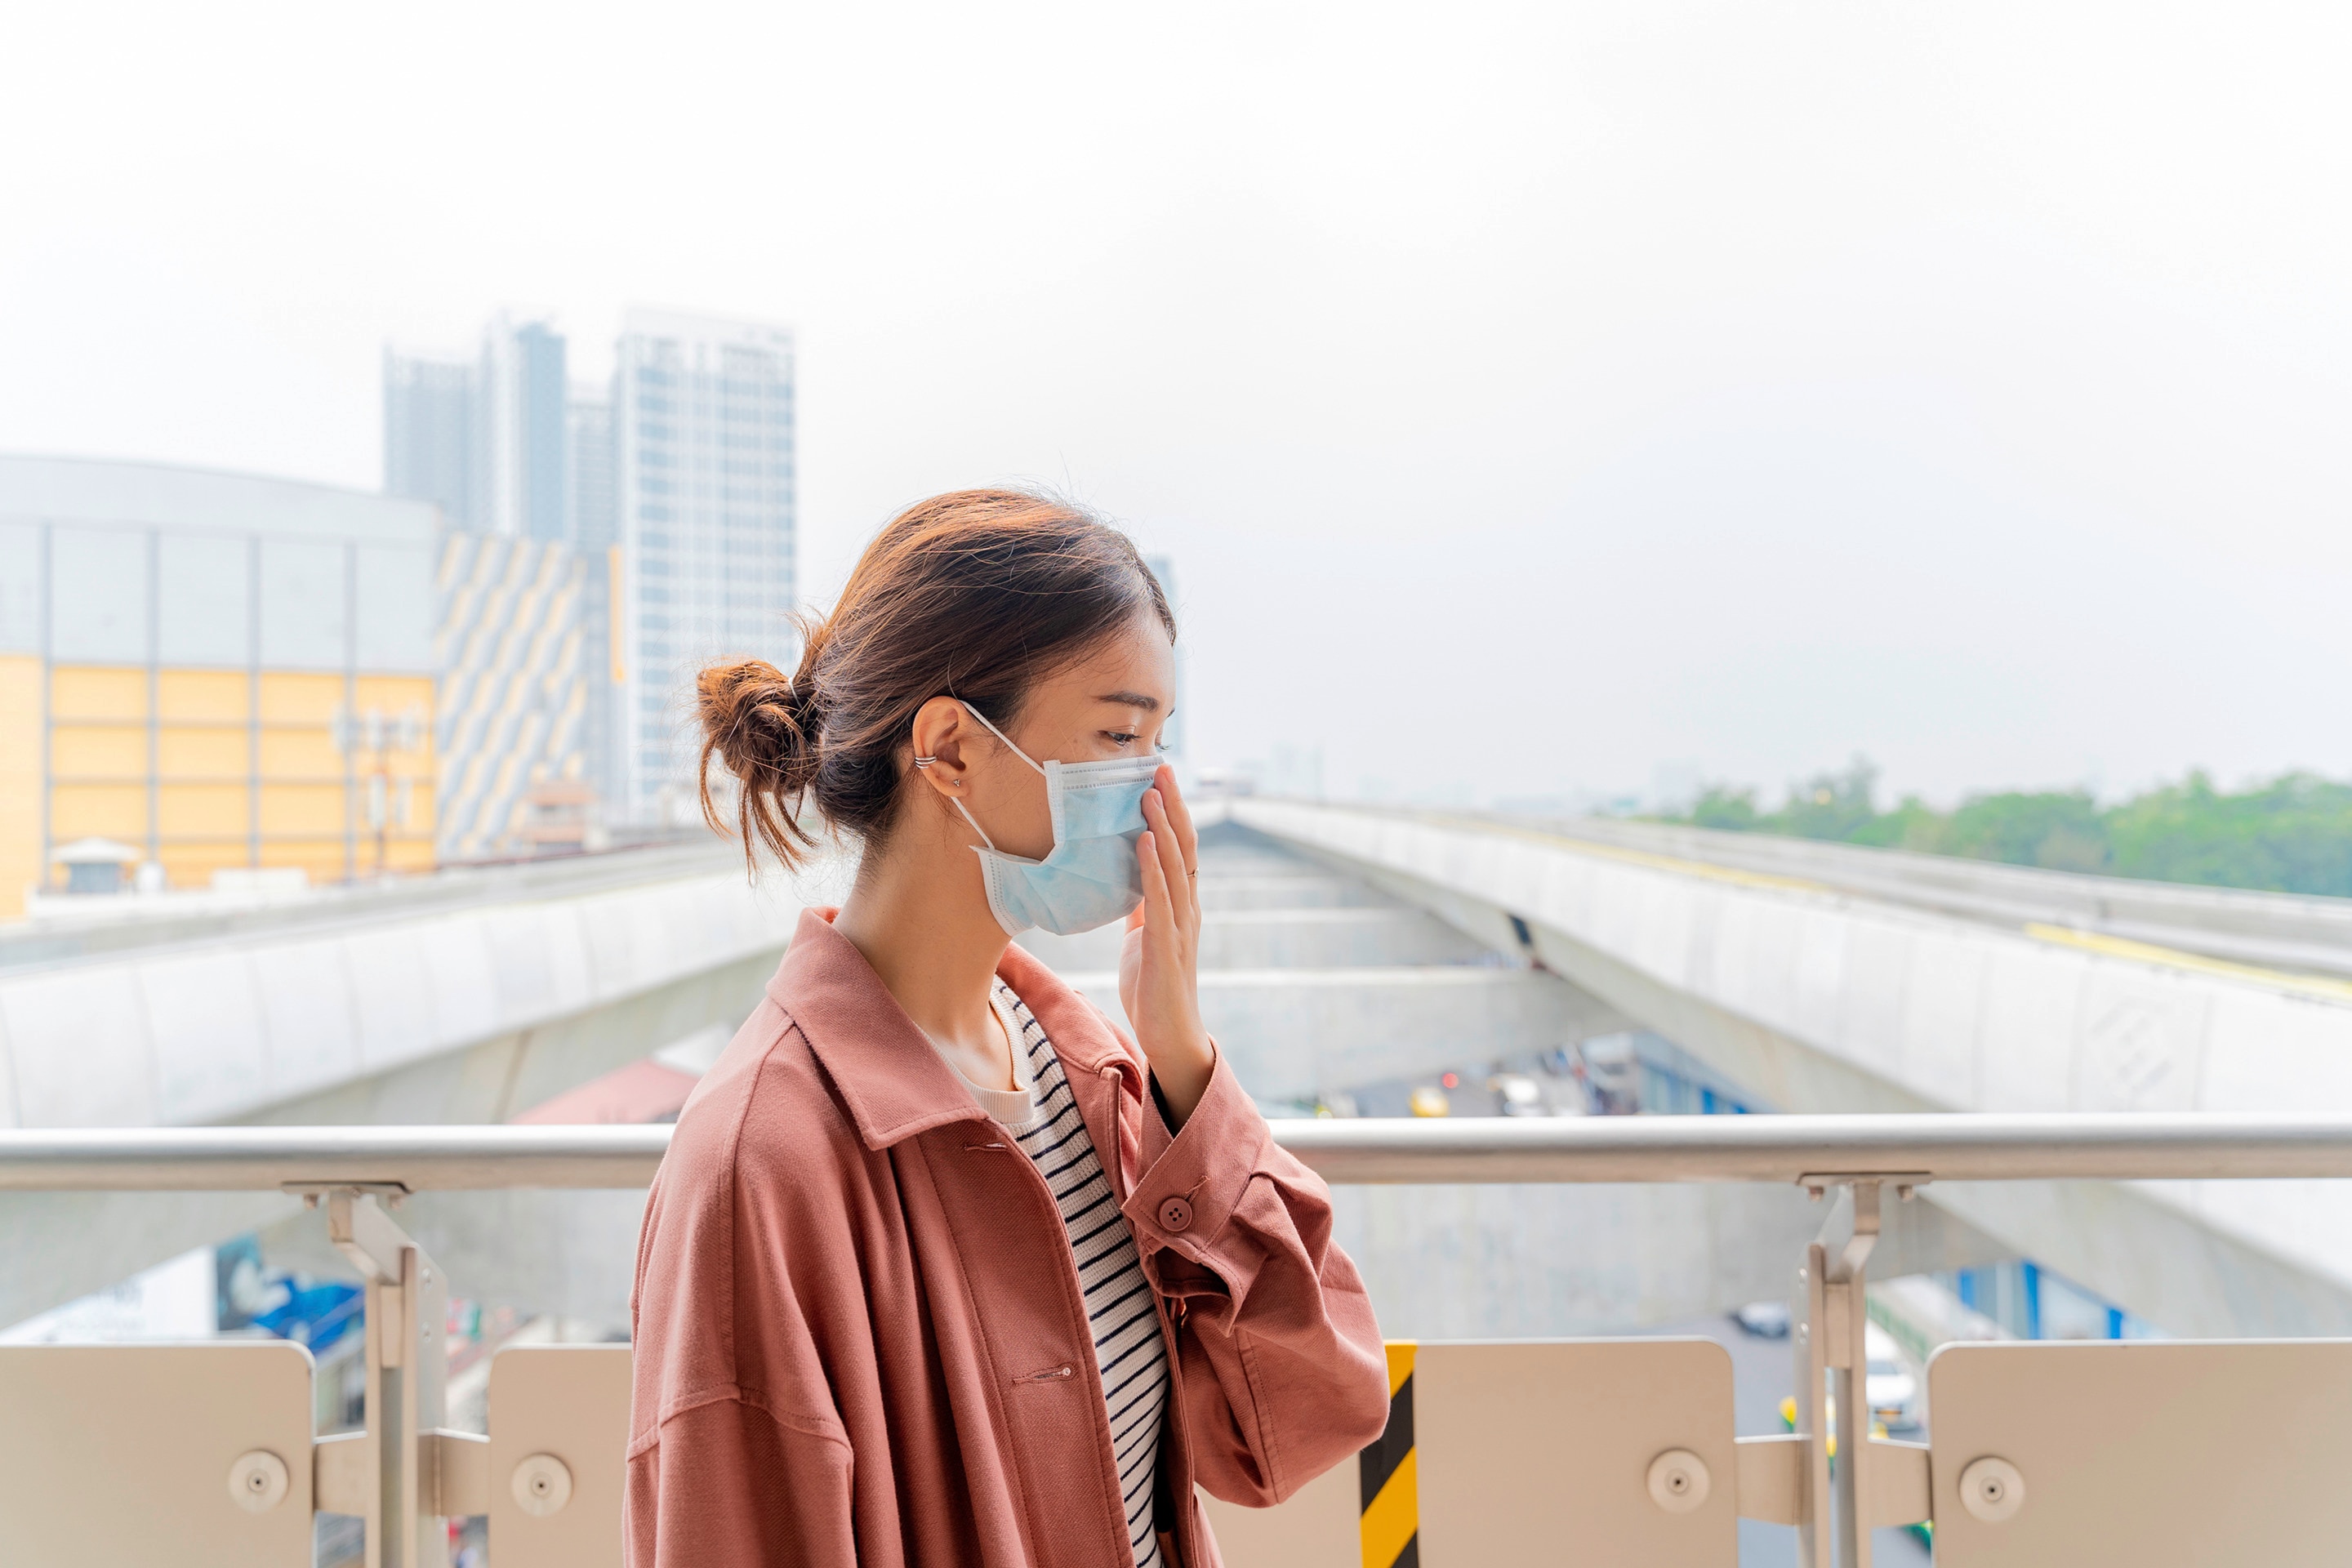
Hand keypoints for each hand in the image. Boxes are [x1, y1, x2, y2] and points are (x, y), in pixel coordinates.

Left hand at [1120, 764, 1212, 1124]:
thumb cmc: (1154, 987)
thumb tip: (1129, 876)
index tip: (1160, 779)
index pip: (1181, 848)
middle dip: (1172, 807)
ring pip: (1174, 866)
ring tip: (1148, 794)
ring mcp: (1180, 925)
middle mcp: (1187, 908)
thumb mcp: (1142, 936)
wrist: (1167, 1035)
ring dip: (1162, 827)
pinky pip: (1159, 898)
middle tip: (1160, 769)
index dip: (1174, 813)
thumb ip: (1142, 905)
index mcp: (1182, 904)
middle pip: (1184, 847)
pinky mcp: (1166, 944)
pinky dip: (1151, 866)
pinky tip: (1142, 841)